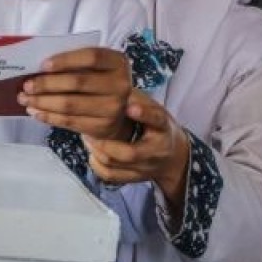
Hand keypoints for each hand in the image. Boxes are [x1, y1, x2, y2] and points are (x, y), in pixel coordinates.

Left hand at [18, 47, 132, 140]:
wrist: (118, 112)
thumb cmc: (98, 82)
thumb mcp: (94, 67)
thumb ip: (74, 64)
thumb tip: (37, 69)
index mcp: (117, 62)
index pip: (91, 57)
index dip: (66, 60)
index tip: (43, 65)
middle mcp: (120, 85)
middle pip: (78, 82)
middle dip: (47, 84)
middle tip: (27, 85)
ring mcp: (113, 108)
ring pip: (70, 104)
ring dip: (42, 102)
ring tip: (25, 99)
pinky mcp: (102, 127)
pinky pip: (69, 121)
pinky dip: (49, 116)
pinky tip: (35, 112)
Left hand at [83, 91, 190, 208]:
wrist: (173, 157)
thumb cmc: (157, 126)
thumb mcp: (154, 108)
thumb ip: (136, 99)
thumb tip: (112, 83)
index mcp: (163, 128)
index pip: (156, 120)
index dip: (143, 114)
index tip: (129, 106)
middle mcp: (156, 151)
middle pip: (129, 153)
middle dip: (105, 143)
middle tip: (90, 131)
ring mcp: (146, 168)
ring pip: (115, 166)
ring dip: (96, 151)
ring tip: (88, 138)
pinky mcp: (135, 179)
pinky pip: (110, 176)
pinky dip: (96, 164)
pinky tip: (93, 153)